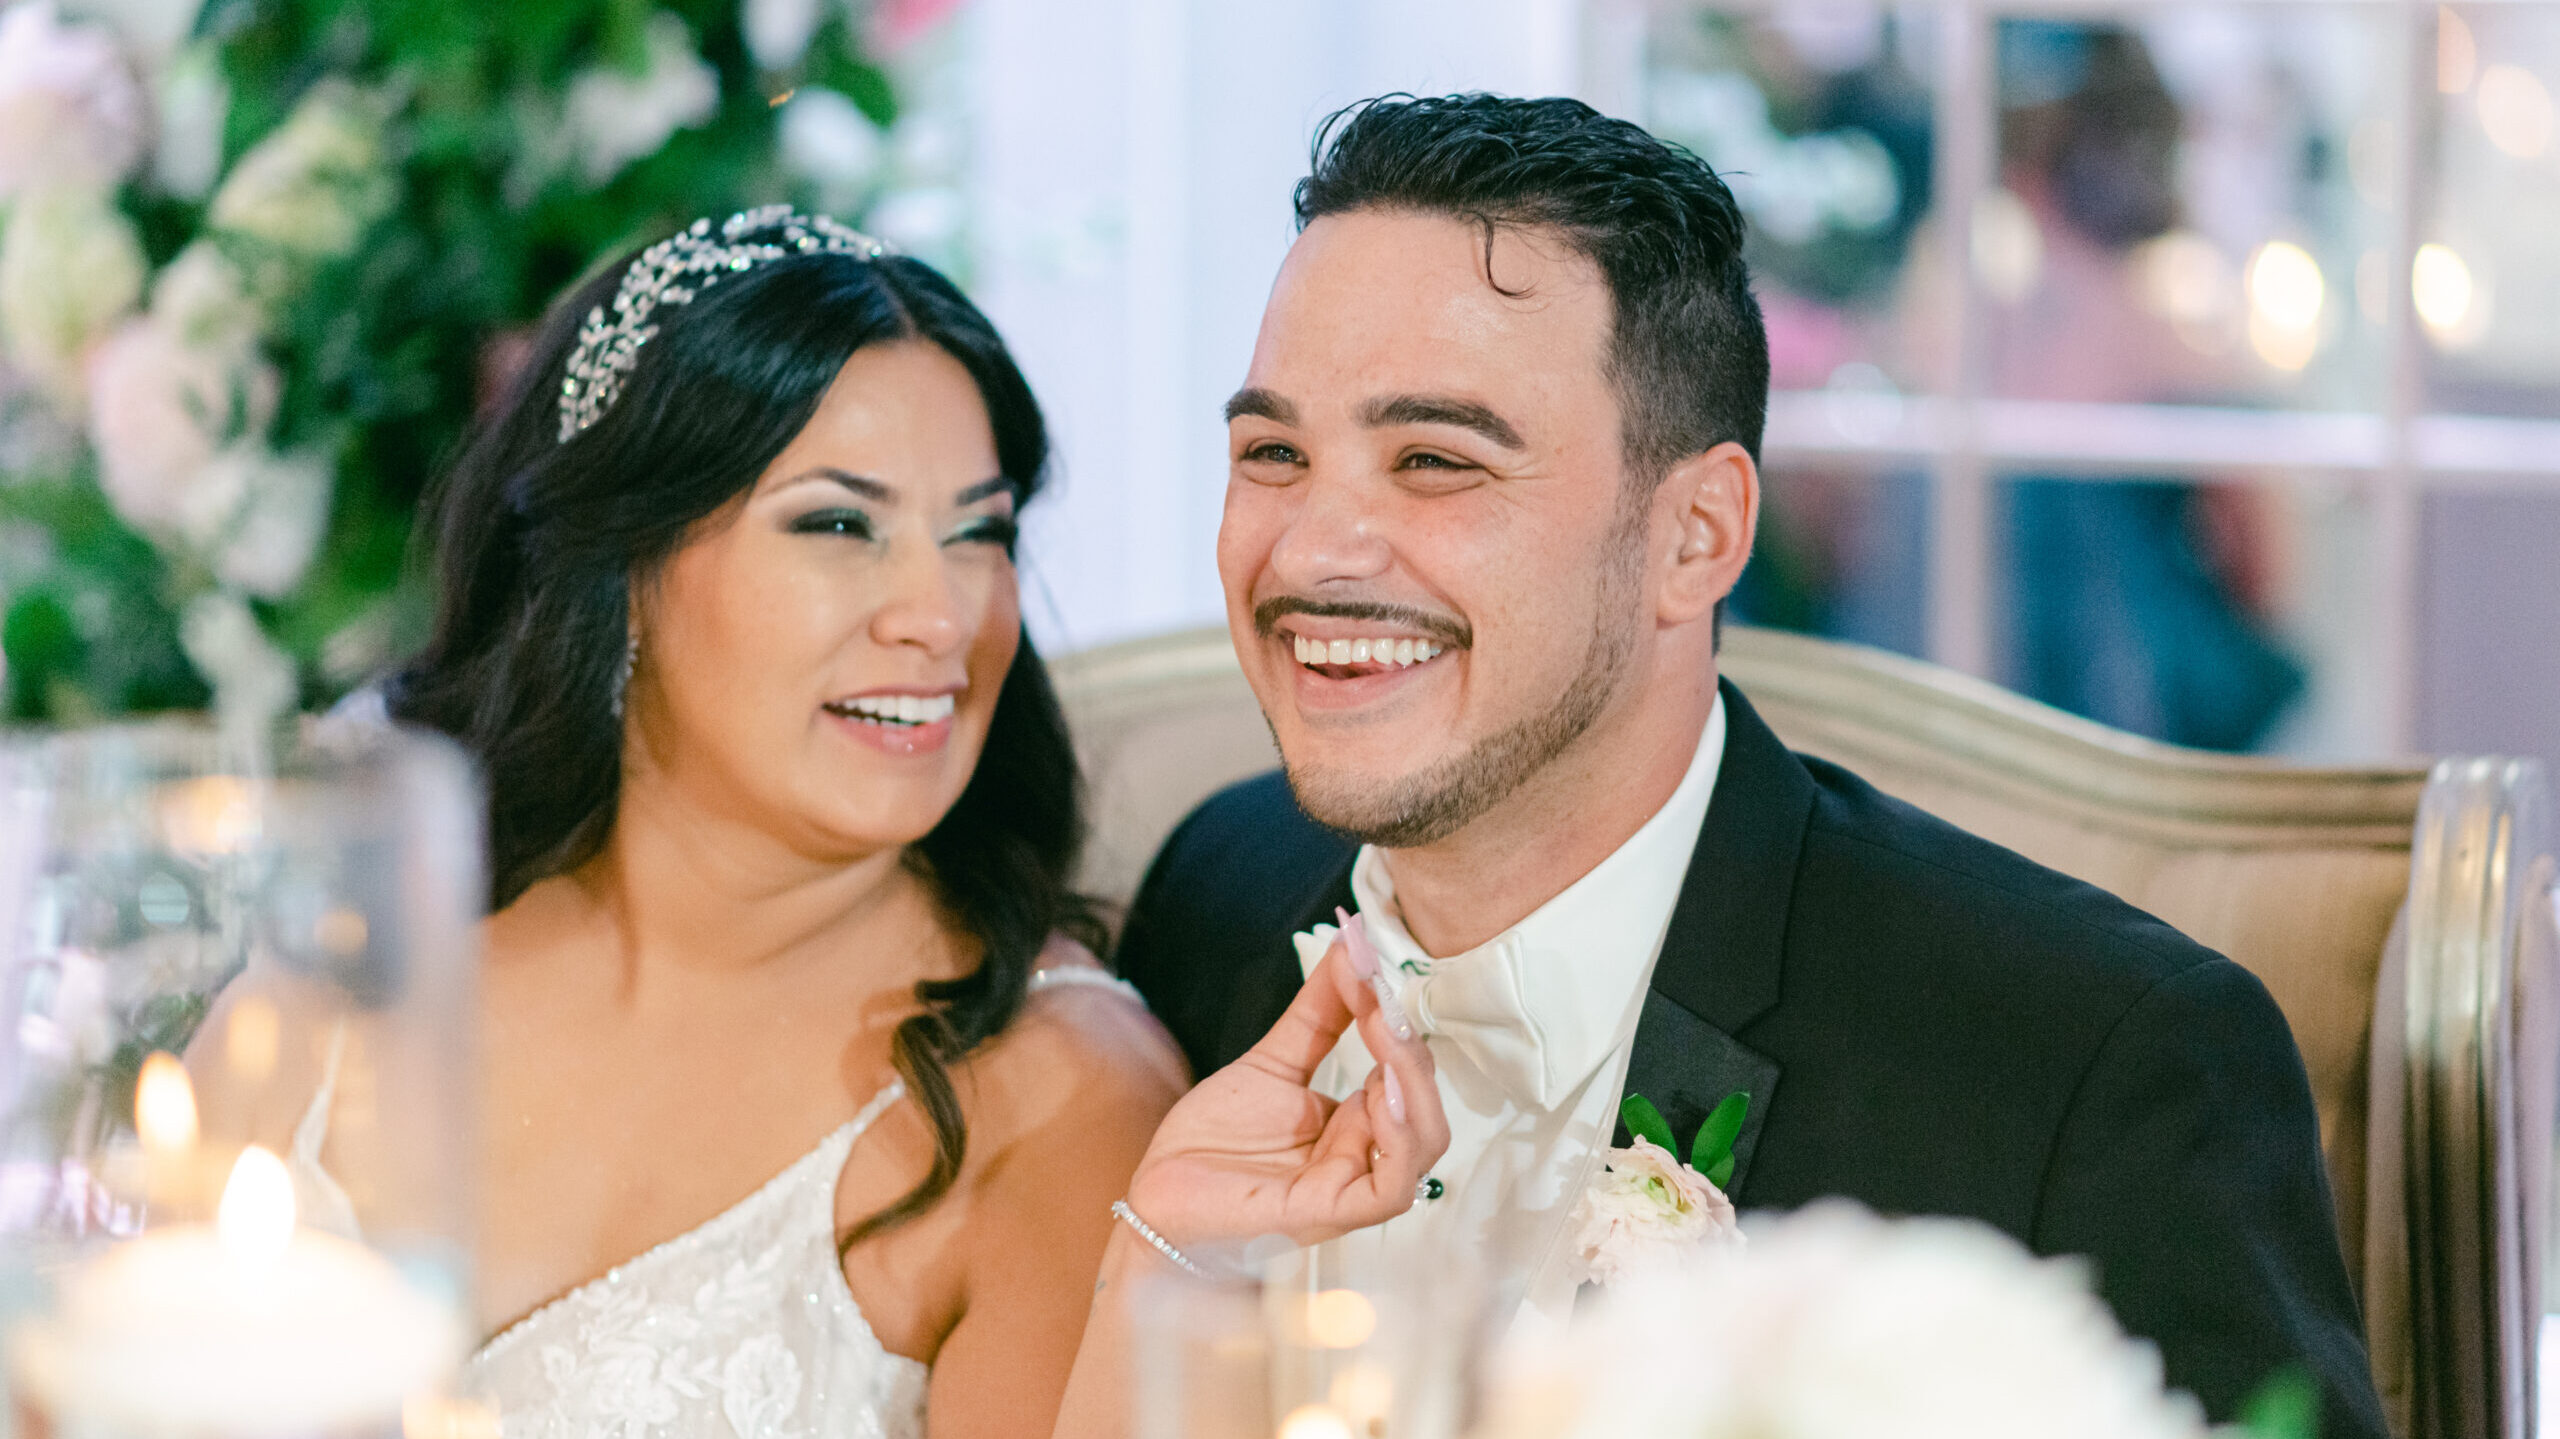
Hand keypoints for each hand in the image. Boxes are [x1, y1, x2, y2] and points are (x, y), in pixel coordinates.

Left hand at [1121, 923, 1448, 1260]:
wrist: (1155, 1198)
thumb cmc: (1211, 1143)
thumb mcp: (1272, 1063)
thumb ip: (1319, 1012)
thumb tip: (1355, 947)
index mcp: (1356, 1128)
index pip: (1407, 1077)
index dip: (1399, 1026)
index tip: (1372, 970)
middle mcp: (1362, 1158)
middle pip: (1426, 1109)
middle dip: (1411, 1050)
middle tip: (1381, 1002)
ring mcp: (1349, 1189)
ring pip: (1422, 1145)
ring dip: (1412, 1084)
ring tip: (1384, 1035)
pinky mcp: (1328, 1213)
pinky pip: (1391, 1189)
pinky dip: (1398, 1140)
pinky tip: (1379, 1096)